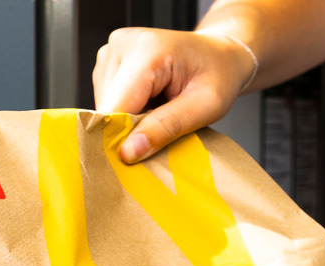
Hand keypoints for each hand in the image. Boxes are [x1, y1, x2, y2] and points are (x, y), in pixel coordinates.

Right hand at [93, 27, 254, 162]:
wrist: (219, 54)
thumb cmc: (218, 75)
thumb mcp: (206, 106)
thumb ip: (167, 127)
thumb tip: (128, 152)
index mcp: (146, 50)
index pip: (114, 107)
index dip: (121, 139)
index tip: (136, 161)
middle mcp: (122, 45)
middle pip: (107, 108)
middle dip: (129, 130)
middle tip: (163, 130)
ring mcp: (111, 52)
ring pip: (105, 107)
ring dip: (129, 121)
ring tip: (160, 111)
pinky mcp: (108, 62)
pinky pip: (108, 100)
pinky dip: (127, 111)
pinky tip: (150, 103)